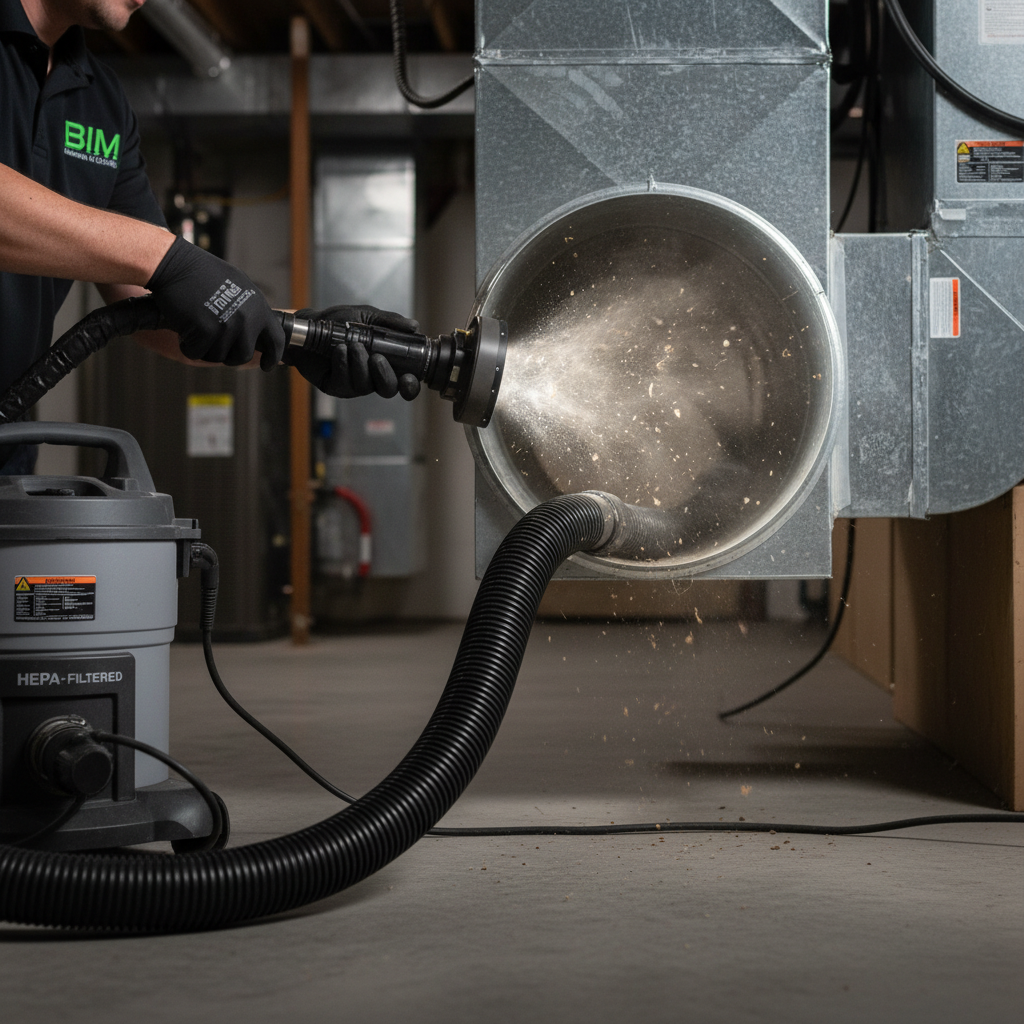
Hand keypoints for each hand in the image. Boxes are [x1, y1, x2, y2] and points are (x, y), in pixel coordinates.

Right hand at [145, 236, 284, 369]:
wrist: (175, 264)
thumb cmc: (202, 273)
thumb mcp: (239, 287)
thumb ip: (251, 310)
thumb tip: (259, 332)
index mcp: (258, 307)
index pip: (276, 339)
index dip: (273, 357)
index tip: (267, 365)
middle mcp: (247, 318)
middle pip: (244, 356)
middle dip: (229, 356)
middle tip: (215, 345)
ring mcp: (227, 325)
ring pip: (219, 357)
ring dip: (205, 348)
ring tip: (197, 329)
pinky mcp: (205, 331)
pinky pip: (197, 353)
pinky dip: (188, 346)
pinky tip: (185, 330)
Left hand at [283, 305, 421, 400]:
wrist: (310, 325)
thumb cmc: (338, 322)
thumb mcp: (366, 317)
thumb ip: (390, 322)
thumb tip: (414, 326)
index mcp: (385, 362)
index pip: (404, 382)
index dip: (410, 386)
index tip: (408, 378)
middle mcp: (372, 376)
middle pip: (388, 390)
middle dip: (385, 375)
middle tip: (376, 358)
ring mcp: (353, 384)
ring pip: (365, 386)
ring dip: (360, 364)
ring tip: (351, 345)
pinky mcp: (335, 386)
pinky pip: (344, 383)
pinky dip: (343, 365)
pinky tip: (338, 351)